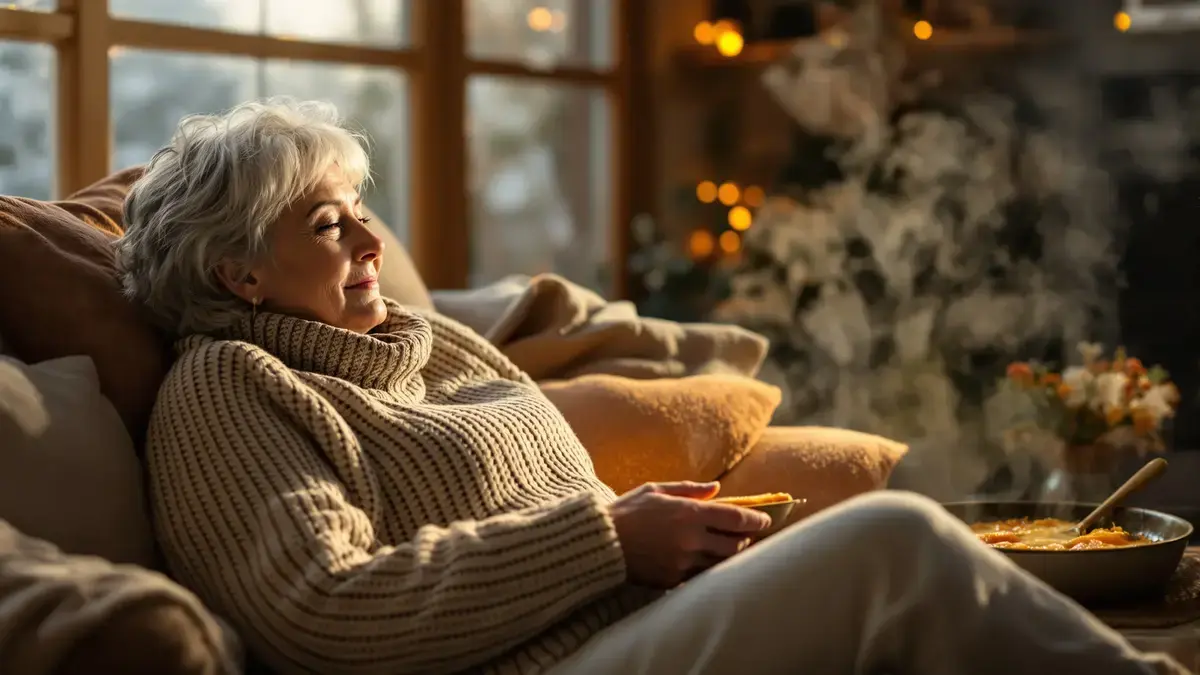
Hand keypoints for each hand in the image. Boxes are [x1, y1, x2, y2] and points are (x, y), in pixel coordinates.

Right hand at [609, 481, 771, 588]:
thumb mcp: (656, 490)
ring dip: (730, 556)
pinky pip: (702, 576)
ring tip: (730, 549)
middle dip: (745, 540)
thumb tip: (716, 489)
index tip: (764, 520)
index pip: (736, 518)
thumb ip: (689, 489)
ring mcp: (683, 562)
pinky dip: (710, 569)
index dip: (755, 519)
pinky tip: (708, 561)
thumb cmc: (627, 511)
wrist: (600, 543)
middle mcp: (691, 539)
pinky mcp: (673, 580)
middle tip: (748, 536)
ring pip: (721, 563)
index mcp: (689, 513)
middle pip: (735, 545)